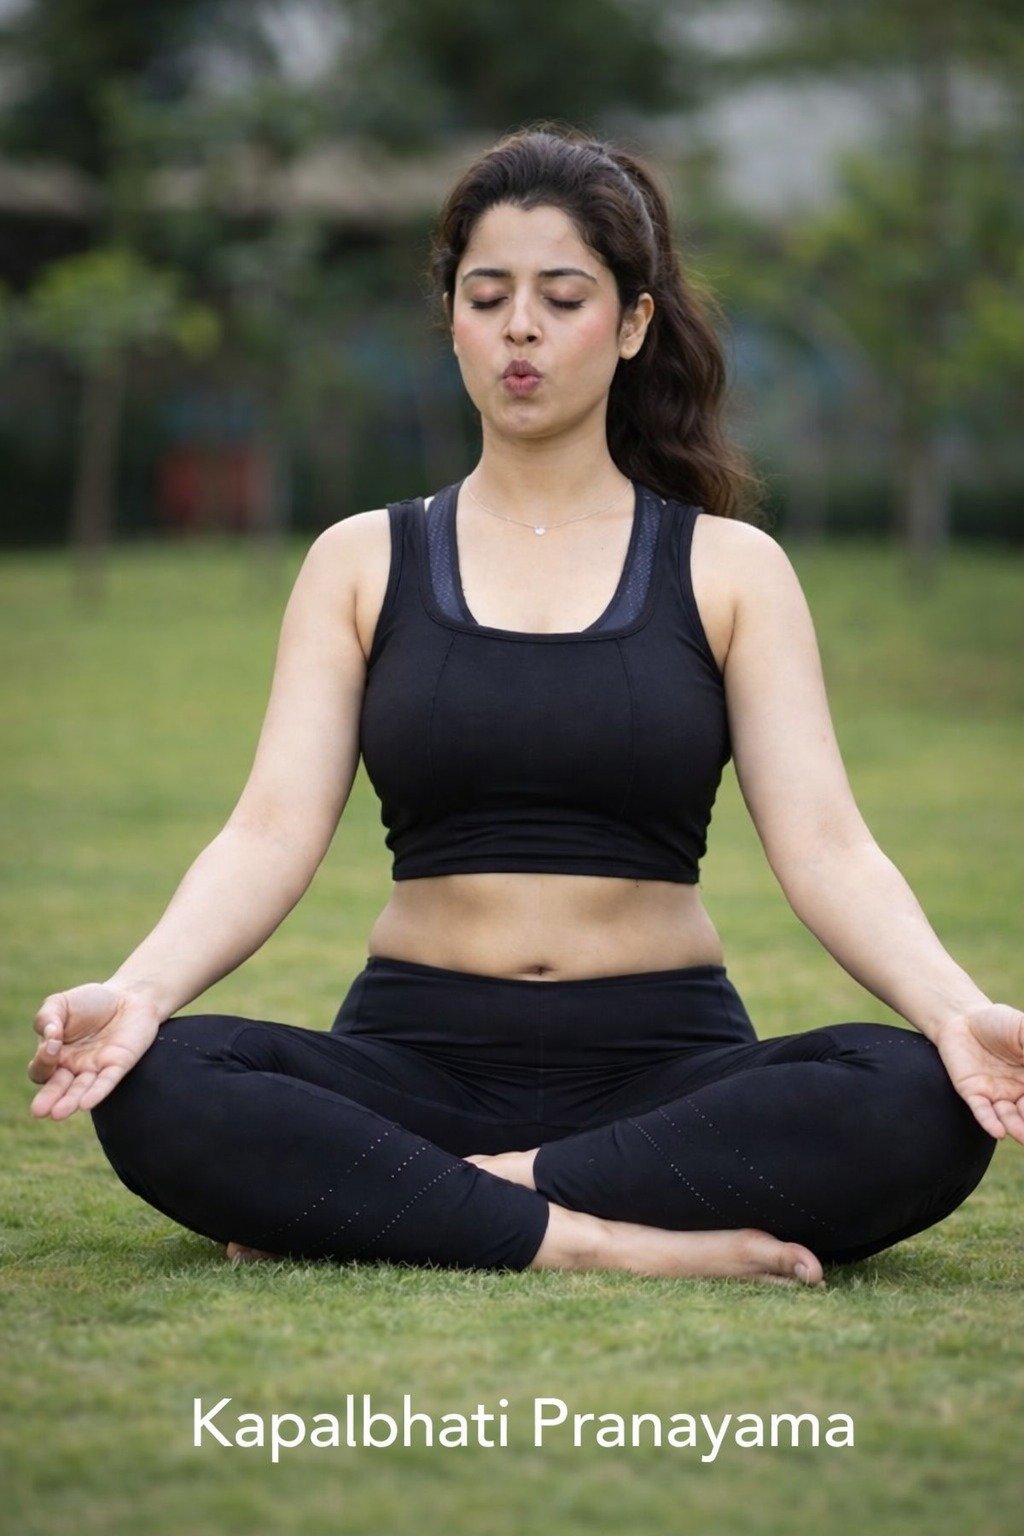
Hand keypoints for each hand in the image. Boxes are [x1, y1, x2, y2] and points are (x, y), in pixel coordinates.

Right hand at [27, 982, 162, 1121]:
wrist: (130, 996)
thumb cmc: (91, 1002)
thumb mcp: (61, 1003)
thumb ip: (47, 1018)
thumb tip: (49, 1036)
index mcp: (55, 1054)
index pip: (41, 1068)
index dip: (42, 1060)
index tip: (52, 1044)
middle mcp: (73, 1067)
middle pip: (57, 1088)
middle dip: (48, 1099)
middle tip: (39, 1111)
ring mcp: (96, 1068)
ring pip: (80, 1090)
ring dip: (70, 1102)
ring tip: (58, 1113)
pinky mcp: (118, 1065)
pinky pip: (106, 1082)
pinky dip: (96, 1093)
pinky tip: (86, 1104)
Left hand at [932, 1003, 1023, 1144]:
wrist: (962, 1018)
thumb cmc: (999, 1022)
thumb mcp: (1023, 1029)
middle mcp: (1019, 1092)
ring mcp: (997, 1094)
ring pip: (1010, 1118)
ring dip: (1018, 1128)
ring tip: (1023, 1136)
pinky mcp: (973, 1093)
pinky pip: (982, 1111)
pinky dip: (990, 1122)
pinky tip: (998, 1131)